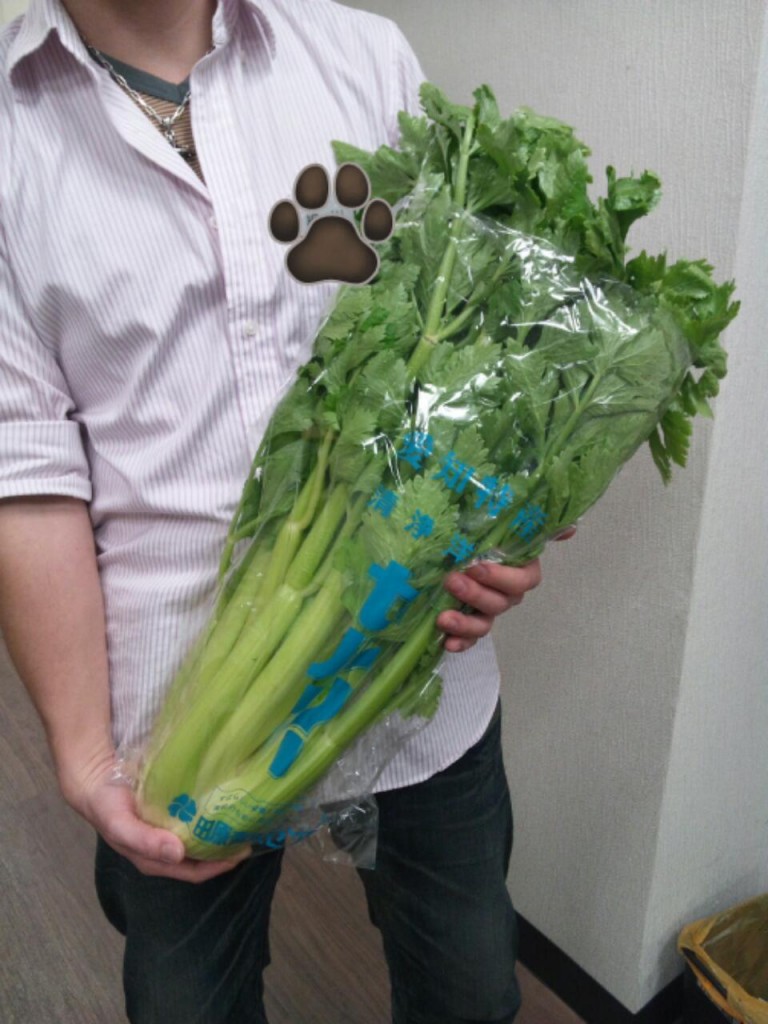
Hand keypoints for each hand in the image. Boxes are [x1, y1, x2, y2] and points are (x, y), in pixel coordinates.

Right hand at [62, 750, 248, 882]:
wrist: (96, 782)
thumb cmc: (108, 809)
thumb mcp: (121, 827)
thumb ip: (145, 841)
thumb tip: (178, 854)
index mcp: (158, 860)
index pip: (196, 871)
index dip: (220, 864)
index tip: (243, 850)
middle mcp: (168, 849)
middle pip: (204, 856)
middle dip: (227, 849)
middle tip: (250, 831)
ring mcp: (171, 831)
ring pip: (203, 838)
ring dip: (222, 832)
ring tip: (244, 817)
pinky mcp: (172, 813)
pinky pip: (198, 818)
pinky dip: (212, 815)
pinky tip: (225, 802)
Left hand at [438, 526, 576, 652]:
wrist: (447, 543)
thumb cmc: (473, 527)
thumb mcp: (495, 517)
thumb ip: (530, 523)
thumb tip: (571, 529)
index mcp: (519, 567)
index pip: (524, 580)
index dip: (501, 578)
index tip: (475, 566)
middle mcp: (507, 591)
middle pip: (501, 603)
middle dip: (476, 595)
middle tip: (451, 581)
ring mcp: (488, 609)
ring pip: (485, 623)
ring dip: (466, 623)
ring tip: (442, 618)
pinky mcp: (469, 621)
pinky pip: (469, 637)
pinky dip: (460, 641)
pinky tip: (446, 643)